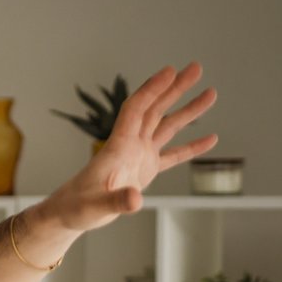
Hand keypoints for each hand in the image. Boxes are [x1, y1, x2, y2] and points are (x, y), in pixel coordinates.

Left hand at [44, 63, 217, 232]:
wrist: (70, 213)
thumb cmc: (78, 207)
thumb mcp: (96, 207)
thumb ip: (117, 202)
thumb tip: (136, 199)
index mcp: (118, 147)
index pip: (136, 110)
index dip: (152, 89)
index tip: (170, 71)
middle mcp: (130, 145)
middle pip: (155, 109)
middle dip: (175, 88)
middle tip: (196, 68)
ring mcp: (139, 156)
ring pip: (166, 126)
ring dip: (188, 110)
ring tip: (211, 93)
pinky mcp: (145, 169)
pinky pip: (172, 154)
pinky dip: (191, 147)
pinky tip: (210, 139)